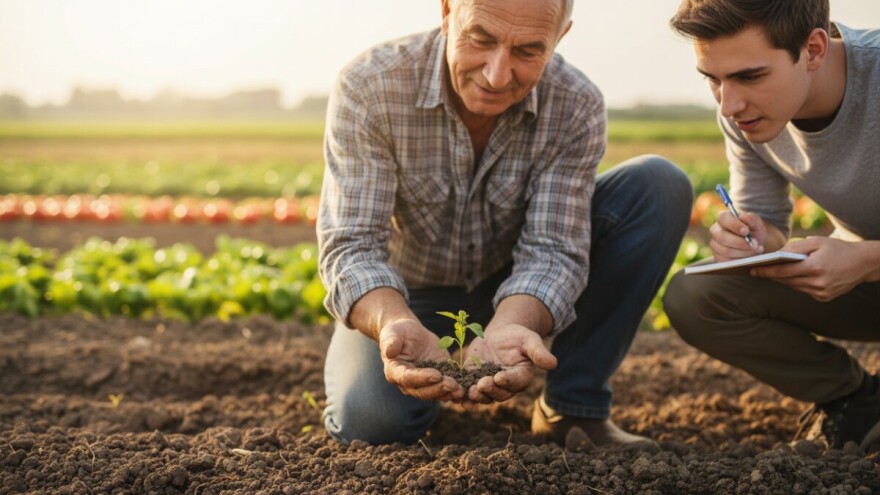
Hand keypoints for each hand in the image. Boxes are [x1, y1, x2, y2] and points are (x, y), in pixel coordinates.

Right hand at [378, 318, 465, 401]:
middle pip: (423, 391)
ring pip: (436, 394)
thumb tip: (389, 351)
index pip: (408, 378)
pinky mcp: (437, 381)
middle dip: (439, 389)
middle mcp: (408, 383)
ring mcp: (424, 384)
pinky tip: (466, 391)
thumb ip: (391, 342)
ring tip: (461, 390)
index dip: (422, 378)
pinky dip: (455, 392)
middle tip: (453, 385)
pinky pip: (446, 389)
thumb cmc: (399, 332)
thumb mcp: (393, 333)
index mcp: (395, 372)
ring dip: (448, 393)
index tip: (436, 375)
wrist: (410, 334)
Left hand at [462, 323, 556, 403]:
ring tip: (468, 394)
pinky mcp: (474, 382)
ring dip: (476, 397)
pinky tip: (456, 397)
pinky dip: (463, 396)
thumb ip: (538, 352)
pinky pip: (470, 391)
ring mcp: (490, 386)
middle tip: (481, 384)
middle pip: (499, 393)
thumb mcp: (529, 340)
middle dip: (490, 390)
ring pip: (484, 396)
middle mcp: (506, 386)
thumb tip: (553, 363)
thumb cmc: (518, 336)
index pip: (516, 381)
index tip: (499, 377)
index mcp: (522, 376)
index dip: (507, 380)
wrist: (500, 335)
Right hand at [709, 210, 765, 260]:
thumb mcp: (756, 223)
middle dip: (740, 242)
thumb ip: (752, 219)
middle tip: (754, 244)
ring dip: (743, 252)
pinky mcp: (718, 257)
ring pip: (725, 250)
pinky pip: (726, 261)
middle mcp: (716, 230)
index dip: (734, 225)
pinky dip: (740, 260)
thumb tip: (743, 217)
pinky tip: (749, 257)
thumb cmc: (753, 231)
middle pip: (722, 237)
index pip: (723, 218)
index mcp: (723, 218)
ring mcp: (715, 244)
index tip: (746, 231)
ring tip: (755, 250)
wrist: (754, 244)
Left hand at [751, 237, 875, 300]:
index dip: (765, 271)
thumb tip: (775, 254)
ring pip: (794, 286)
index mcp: (815, 267)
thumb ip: (795, 247)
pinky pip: (803, 290)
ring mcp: (821, 293)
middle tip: (756, 270)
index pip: (783, 272)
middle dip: (772, 275)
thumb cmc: (838, 249)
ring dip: (783, 280)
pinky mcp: (824, 298)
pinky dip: (797, 283)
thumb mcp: (817, 242)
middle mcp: (818, 283)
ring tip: (769, 272)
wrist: (863, 263)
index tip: (751, 270)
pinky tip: (791, 277)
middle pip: (786, 280)